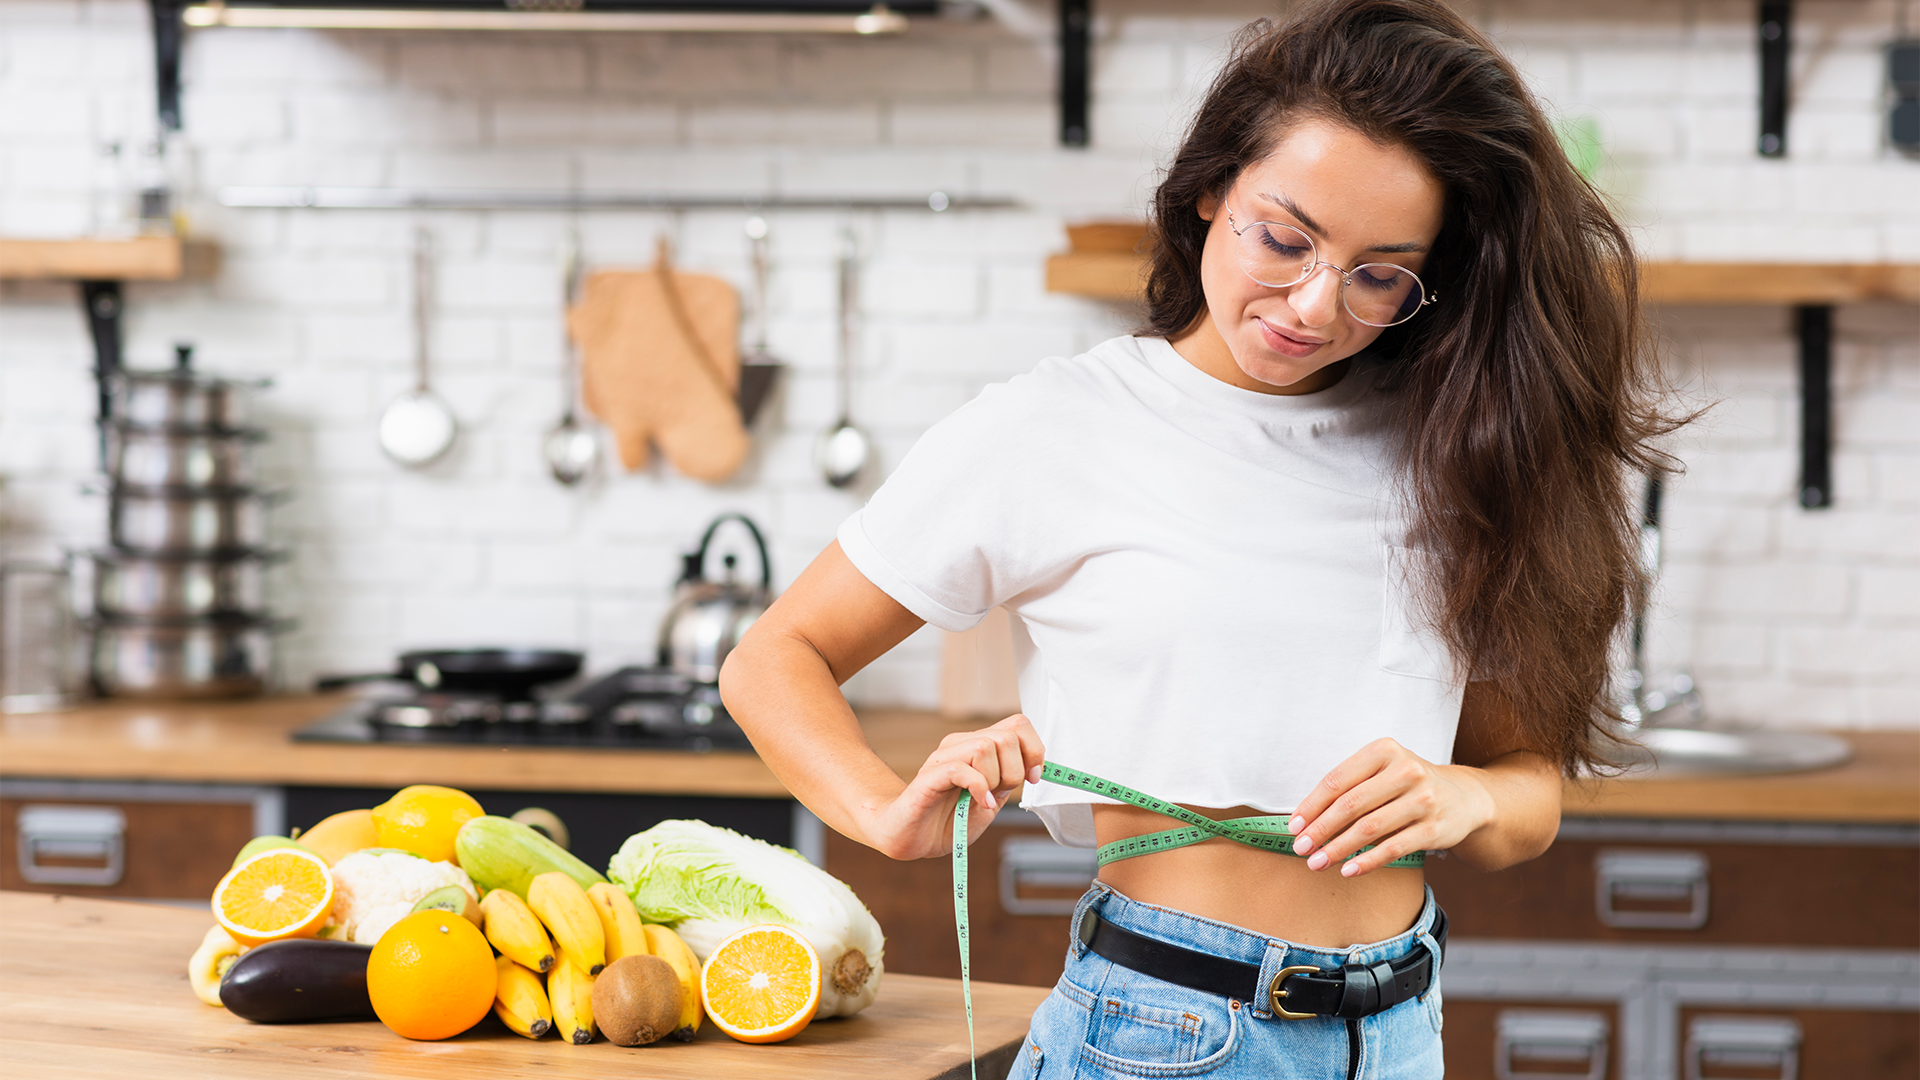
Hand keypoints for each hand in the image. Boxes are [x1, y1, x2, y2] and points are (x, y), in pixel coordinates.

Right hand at [863, 714, 1044, 861]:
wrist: (910, 838)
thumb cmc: (946, 821)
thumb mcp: (990, 802)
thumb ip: (1007, 783)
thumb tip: (1031, 768)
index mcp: (976, 747)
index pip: (1016, 724)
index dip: (1033, 749)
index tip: (1033, 776)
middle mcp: (960, 746)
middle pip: (1005, 736)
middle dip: (1015, 770)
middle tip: (1001, 793)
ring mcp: (943, 758)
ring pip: (985, 747)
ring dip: (995, 779)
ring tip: (983, 799)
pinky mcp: (930, 776)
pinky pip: (962, 769)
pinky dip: (979, 788)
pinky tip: (979, 804)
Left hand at [1285, 737, 1495, 877]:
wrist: (1465, 798)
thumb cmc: (1408, 784)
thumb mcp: (1382, 770)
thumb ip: (1350, 787)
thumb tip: (1305, 820)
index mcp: (1384, 750)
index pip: (1337, 780)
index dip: (1311, 806)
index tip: (1293, 826)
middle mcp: (1406, 771)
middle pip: (1350, 805)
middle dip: (1320, 830)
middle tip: (1300, 848)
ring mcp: (1423, 800)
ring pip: (1369, 829)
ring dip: (1337, 849)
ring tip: (1317, 862)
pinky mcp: (1434, 828)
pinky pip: (1393, 849)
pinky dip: (1367, 862)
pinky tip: (1347, 870)